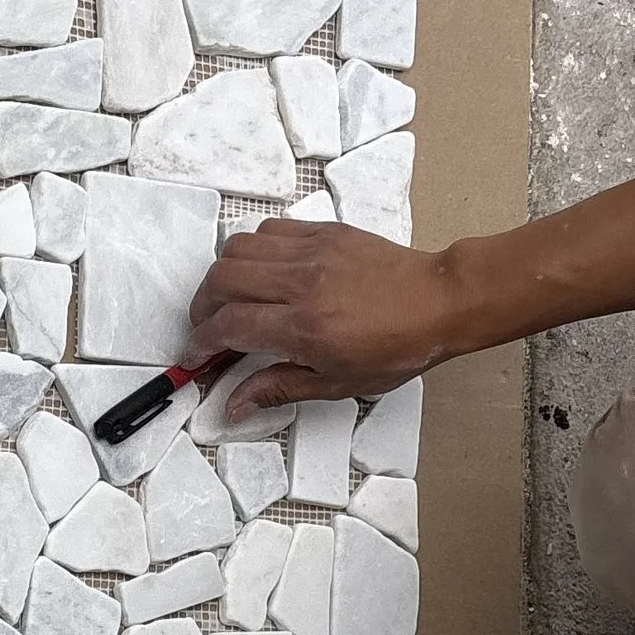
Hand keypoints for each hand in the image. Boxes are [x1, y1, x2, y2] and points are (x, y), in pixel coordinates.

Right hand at [188, 220, 466, 417]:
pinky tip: (263, 275)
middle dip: (202, 308)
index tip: (195, 357)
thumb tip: (234, 403)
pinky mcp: (324, 231)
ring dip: (223, 276)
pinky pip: (269, 230)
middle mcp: (302, 283)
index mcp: (305, 327)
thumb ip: (277, 387)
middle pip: (221, 280)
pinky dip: (253, 252)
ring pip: (238, 248)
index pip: (228, 325)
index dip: (200, 343)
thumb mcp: (335, 383)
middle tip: (208, 329)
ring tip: (232, 300)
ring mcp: (312, 251)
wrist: (439, 302)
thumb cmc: (396, 348)